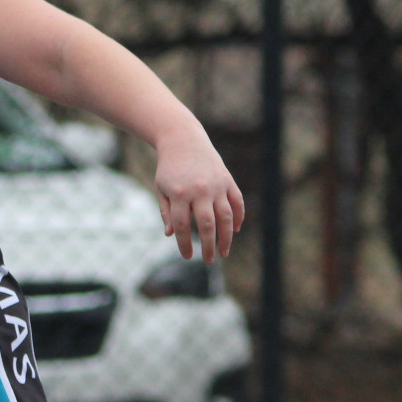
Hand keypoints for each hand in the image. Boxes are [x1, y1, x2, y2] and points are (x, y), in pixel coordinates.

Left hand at [153, 131, 245, 261]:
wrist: (183, 140)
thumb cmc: (169, 168)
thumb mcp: (162, 188)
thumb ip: (167, 212)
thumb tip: (172, 235)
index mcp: (179, 194)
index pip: (183, 226)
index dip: (185, 244)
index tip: (188, 256)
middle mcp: (199, 190)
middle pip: (207, 225)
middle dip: (209, 246)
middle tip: (208, 261)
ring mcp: (216, 185)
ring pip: (226, 217)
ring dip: (226, 237)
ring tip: (224, 252)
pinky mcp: (227, 180)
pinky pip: (237, 202)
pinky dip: (239, 217)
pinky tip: (236, 230)